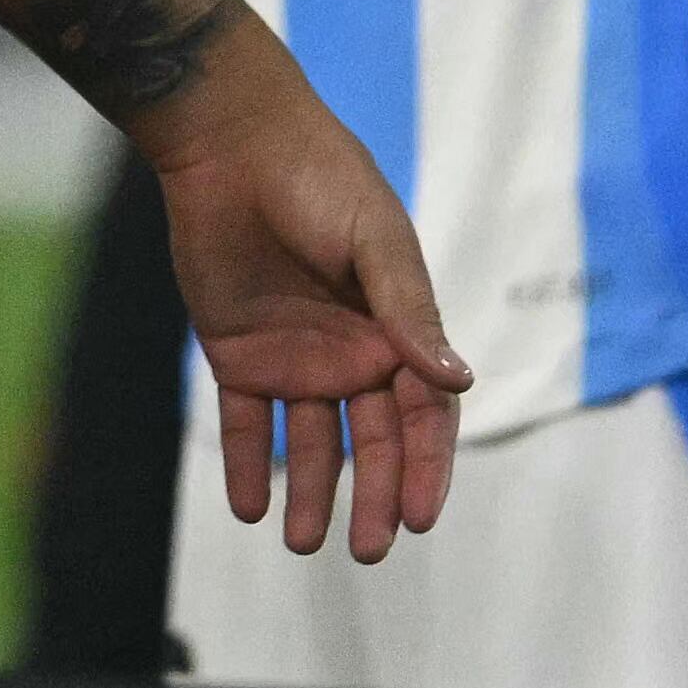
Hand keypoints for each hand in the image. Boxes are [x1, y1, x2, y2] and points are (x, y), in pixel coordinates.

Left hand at [142, 19, 469, 559]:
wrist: (230, 139)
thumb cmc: (319, 178)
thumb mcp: (375, 240)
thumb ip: (409, 310)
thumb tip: (458, 379)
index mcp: (398, 331)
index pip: (421, 417)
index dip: (422, 467)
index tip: (417, 516)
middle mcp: (351, 353)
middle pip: (369, 441)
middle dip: (370, 497)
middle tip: (365, 549)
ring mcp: (293, 355)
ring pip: (309, 442)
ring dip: (309, 492)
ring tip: (302, 544)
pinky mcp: (235, 349)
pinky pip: (244, 419)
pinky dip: (245, 463)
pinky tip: (247, 507)